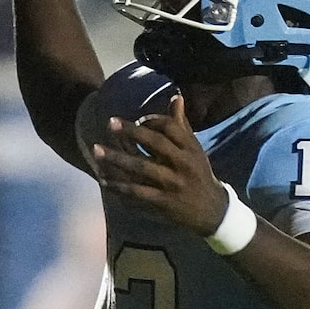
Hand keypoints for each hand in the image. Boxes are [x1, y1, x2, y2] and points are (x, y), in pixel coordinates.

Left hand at [91, 96, 232, 235]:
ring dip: (117, 159)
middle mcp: (183, 164)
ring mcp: (173, 184)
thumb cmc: (199, 175)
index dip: (151, 120)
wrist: (213, 212)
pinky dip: (120, 187)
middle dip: (132, 132)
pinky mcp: (165, 202)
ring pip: (142, 167)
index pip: (170, 127)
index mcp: (191, 148)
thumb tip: (175, 96)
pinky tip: (105, 181)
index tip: (137, 121)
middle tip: (110, 123)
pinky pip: (138, 193)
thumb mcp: (194, 150)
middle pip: (156, 143)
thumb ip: (182, 125)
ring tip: (96, 150)